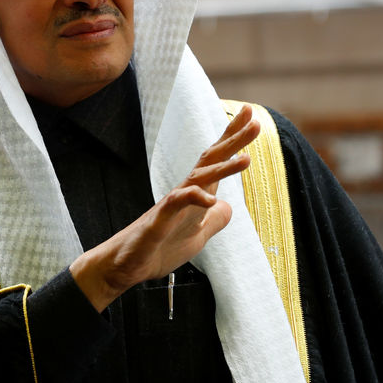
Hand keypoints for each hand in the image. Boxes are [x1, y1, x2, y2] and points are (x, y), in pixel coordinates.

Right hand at [69, 104, 260, 311]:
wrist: (127, 265)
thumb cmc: (160, 247)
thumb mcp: (197, 236)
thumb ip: (214, 220)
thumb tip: (228, 207)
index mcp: (196, 193)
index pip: (217, 160)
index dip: (234, 138)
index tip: (251, 118)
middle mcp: (185, 191)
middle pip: (212, 159)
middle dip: (234, 139)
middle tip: (255, 120)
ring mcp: (173, 204)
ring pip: (200, 178)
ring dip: (224, 167)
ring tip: (247, 158)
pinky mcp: (160, 221)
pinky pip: (178, 204)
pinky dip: (195, 199)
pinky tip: (211, 201)